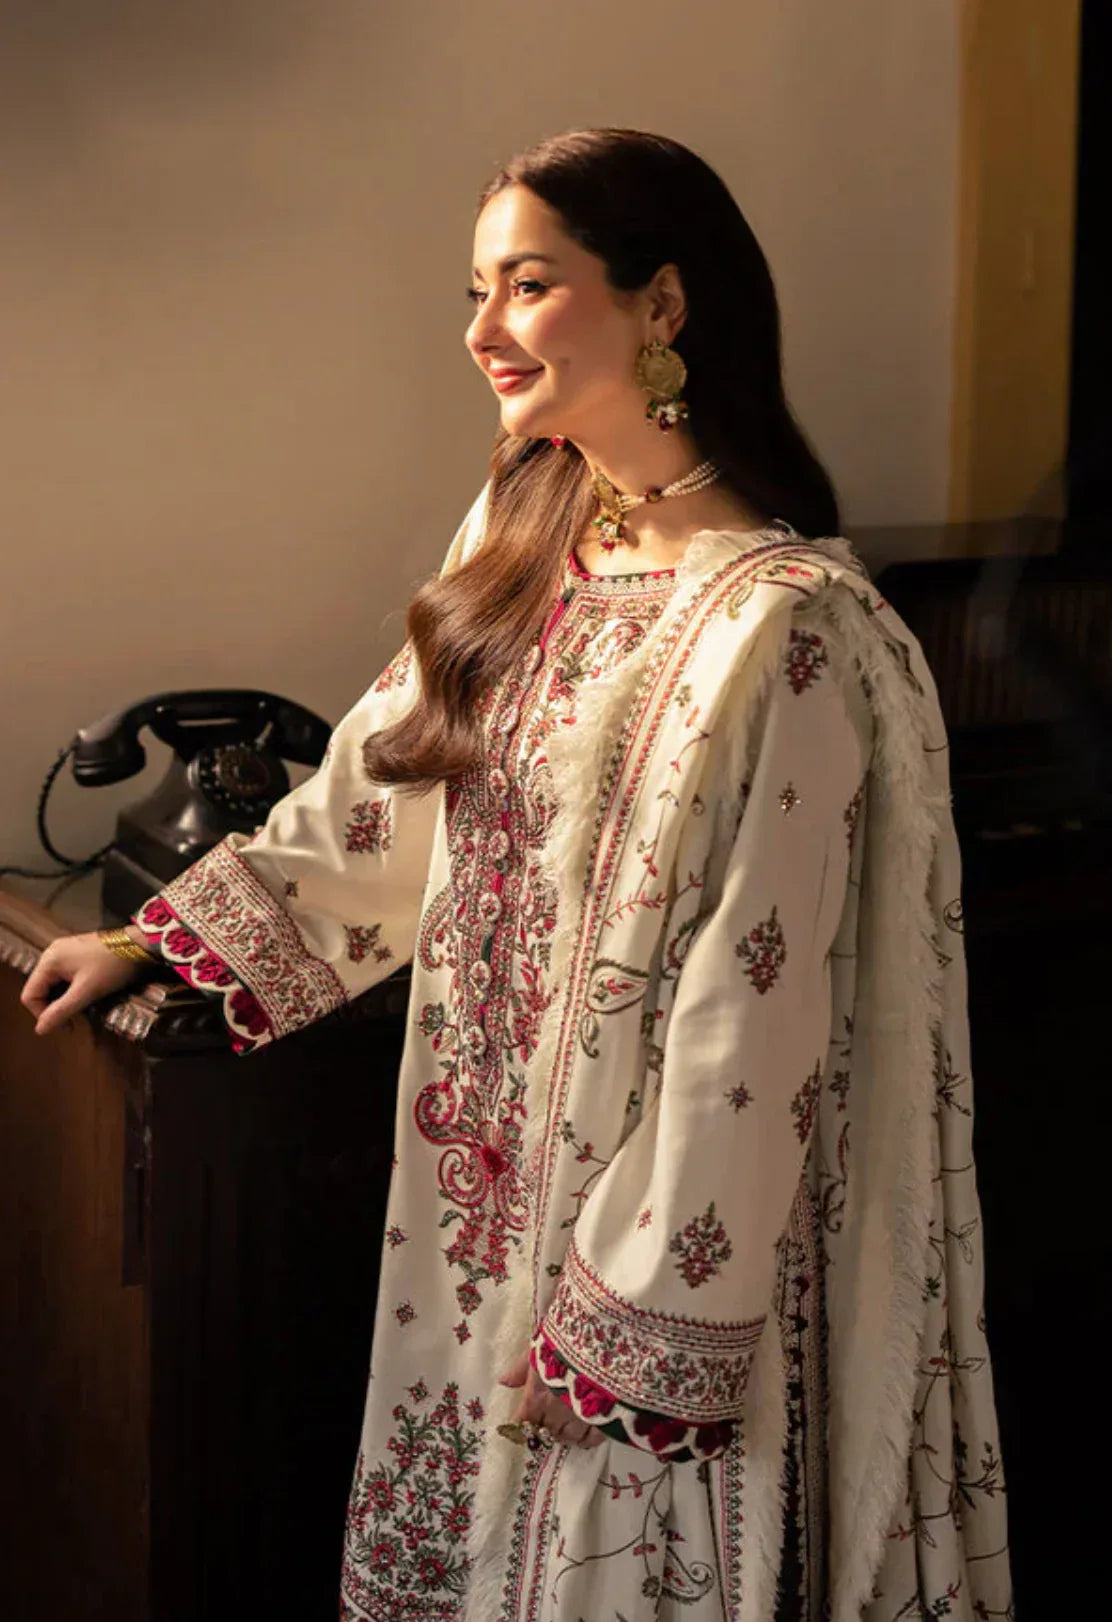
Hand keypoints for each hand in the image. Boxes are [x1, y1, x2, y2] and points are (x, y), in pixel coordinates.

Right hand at [20, 931, 145, 1036]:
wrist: (141, 944)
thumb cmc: (113, 966)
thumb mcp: (86, 991)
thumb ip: (61, 1011)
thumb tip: (40, 1030)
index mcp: (49, 960)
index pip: (30, 995)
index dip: (41, 1014)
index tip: (64, 1025)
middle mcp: (51, 953)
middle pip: (40, 989)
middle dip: (53, 1007)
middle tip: (73, 1020)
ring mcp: (64, 952)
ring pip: (53, 984)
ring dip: (63, 1000)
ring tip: (81, 1008)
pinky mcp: (76, 954)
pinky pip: (64, 977)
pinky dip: (71, 990)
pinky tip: (85, 995)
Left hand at [498, 1349, 605, 1450]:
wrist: (606, 1339)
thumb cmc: (569, 1339)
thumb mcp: (541, 1346)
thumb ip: (521, 1368)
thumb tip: (503, 1382)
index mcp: (537, 1397)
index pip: (523, 1422)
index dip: (523, 1421)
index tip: (526, 1418)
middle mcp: (555, 1414)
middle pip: (545, 1431)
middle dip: (545, 1425)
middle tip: (549, 1414)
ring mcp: (580, 1421)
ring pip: (567, 1437)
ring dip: (564, 1432)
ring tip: (568, 1420)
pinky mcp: (603, 1423)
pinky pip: (590, 1440)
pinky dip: (585, 1438)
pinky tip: (586, 1429)